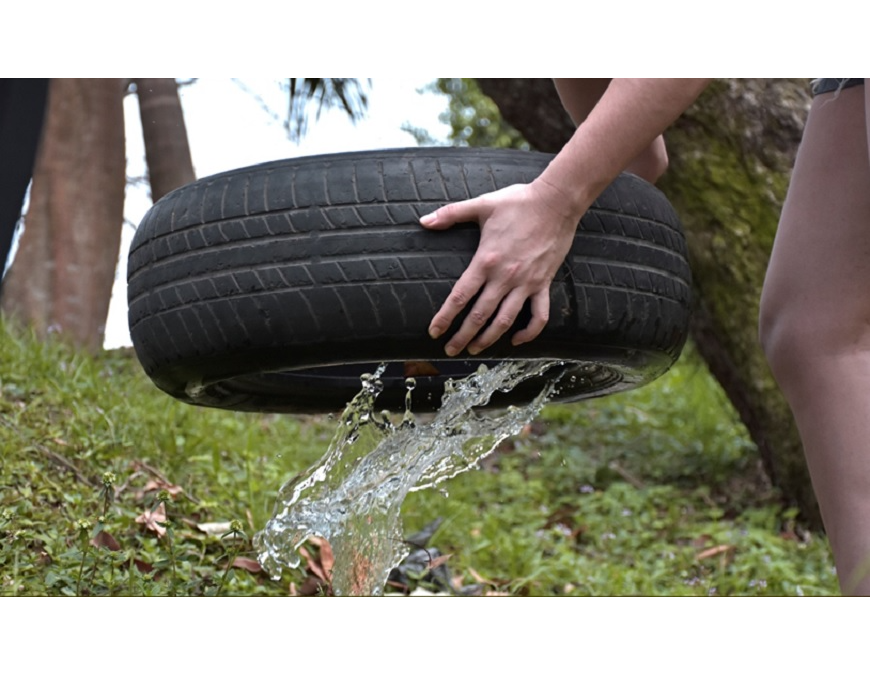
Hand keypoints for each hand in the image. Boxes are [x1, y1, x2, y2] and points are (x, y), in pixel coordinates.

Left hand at [419, 179, 581, 356]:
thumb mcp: (481, 205)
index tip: (434, 331)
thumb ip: (450, 214)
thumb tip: (423, 221)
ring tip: (475, 350)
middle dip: (462, 336)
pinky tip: (515, 340)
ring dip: (488, 339)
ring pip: (505, 321)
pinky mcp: (544, 283)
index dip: (445, 317)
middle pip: (479, 315)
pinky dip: (528, 332)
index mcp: (486, 260)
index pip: (460, 296)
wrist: (556, 201)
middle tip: (450, 350)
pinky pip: (539, 316)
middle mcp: (505, 277)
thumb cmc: (518, 202)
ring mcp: (526, 283)